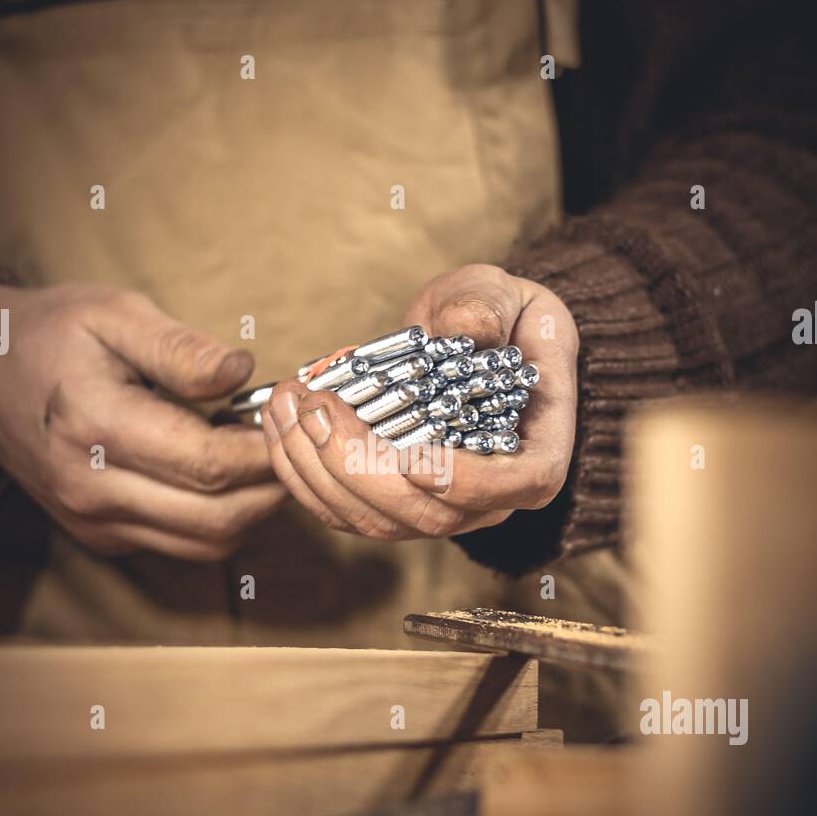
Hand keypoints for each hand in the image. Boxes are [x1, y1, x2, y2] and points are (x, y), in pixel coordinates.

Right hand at [0, 282, 285, 557]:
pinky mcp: (102, 536)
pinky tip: (225, 474)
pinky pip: (183, 543)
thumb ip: (181, 348)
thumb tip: (244, 373)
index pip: (208, 463)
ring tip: (264, 457)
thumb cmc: (51, 335)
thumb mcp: (114, 314)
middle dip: (273, 486)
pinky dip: (220, 517)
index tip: (293, 422)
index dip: (266, 450)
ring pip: (207, 543)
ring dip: (253, 508)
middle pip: (218, 517)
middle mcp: (93, 488)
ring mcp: (95, 521)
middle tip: (295, 444)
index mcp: (97, 426)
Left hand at [260, 263, 577, 539]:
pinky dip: (303, 474)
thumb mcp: (503, 295)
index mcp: (536, 449)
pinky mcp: (392, 505)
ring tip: (286, 403)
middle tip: (316, 406)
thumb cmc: (499, 317)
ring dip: (318, 469)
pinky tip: (279, 423)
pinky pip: (342, 511)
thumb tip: (466, 327)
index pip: (519, 486)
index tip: (411, 456)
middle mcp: (490, 496)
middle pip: (428, 514)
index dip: (465, 483)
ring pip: (375, 520)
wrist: (473, 340)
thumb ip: (486, 306)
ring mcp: (438, 508)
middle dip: (359, 467)